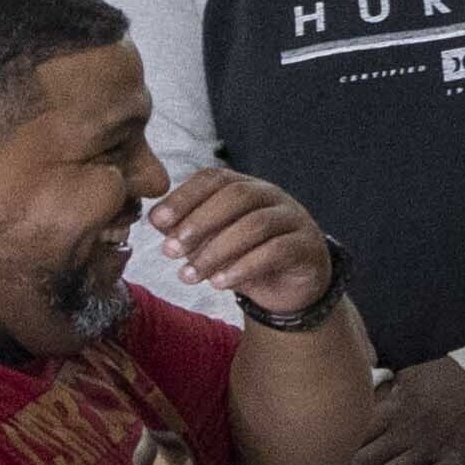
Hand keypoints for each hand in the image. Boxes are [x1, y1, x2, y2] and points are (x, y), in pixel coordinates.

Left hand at [149, 164, 347, 325]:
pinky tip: (219, 284)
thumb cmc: (245, 257)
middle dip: (199, 222)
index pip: (215, 178)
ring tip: (188, 276)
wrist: (290, 286)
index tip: (158, 222)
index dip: (184, 197)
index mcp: (246, 187)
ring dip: (216, 251)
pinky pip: (276, 251)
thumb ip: (189, 230)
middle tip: (169, 250)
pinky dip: (243, 268)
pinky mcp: (307, 247)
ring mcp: (294, 219)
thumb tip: (157, 221)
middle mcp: (272, 196)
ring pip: (256, 224)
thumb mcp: (212, 242)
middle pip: (237, 195)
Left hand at [328, 351, 464, 464]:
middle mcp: (409, 428)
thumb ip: (388, 392)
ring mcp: (432, 447)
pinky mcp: (455, 462)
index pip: (357, 430)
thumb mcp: (414, 375)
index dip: (336, 444)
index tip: (319, 454)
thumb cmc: (455, 376)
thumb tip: (362, 400)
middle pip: (365, 455)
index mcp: (397, 404)